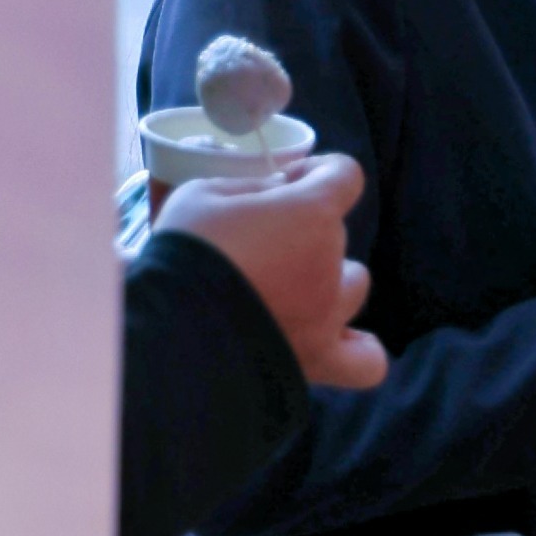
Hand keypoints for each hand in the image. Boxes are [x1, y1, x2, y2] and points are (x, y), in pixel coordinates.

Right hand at [158, 154, 386, 389]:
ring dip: (326, 283)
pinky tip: (327, 338)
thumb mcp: (202, 195)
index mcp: (312, 215)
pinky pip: (366, 360)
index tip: (287, 184)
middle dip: (303, 234)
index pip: (345, 176)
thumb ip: (251, 190)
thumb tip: (277, 194)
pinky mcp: (320, 361)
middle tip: (258, 248)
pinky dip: (354, 348)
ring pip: (353, 288)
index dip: (319, 173)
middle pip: (337, 237)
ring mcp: (329, 317)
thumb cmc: (183, 254)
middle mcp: (332, 265)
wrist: (168, 331)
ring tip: (282, 293)